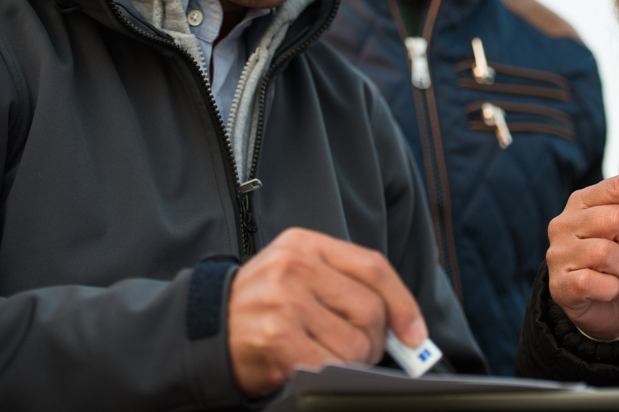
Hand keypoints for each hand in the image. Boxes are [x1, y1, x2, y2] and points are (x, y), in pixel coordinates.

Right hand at [226, 227, 427, 398]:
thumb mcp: (296, 276)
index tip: (415, 334)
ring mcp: (285, 301)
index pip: (372, 268)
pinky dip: (333, 375)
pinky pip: (331, 365)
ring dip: (352, 363)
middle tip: (358, 353)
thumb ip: (342, 287)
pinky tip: (313, 369)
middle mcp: (294, 266)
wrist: (203, 333)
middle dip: (375, 342)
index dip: (403, 303)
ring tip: (327, 359)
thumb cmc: (259, 308)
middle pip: (370, 309)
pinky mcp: (277, 337)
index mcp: (304, 244)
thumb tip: (404, 327)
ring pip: (356, 343)